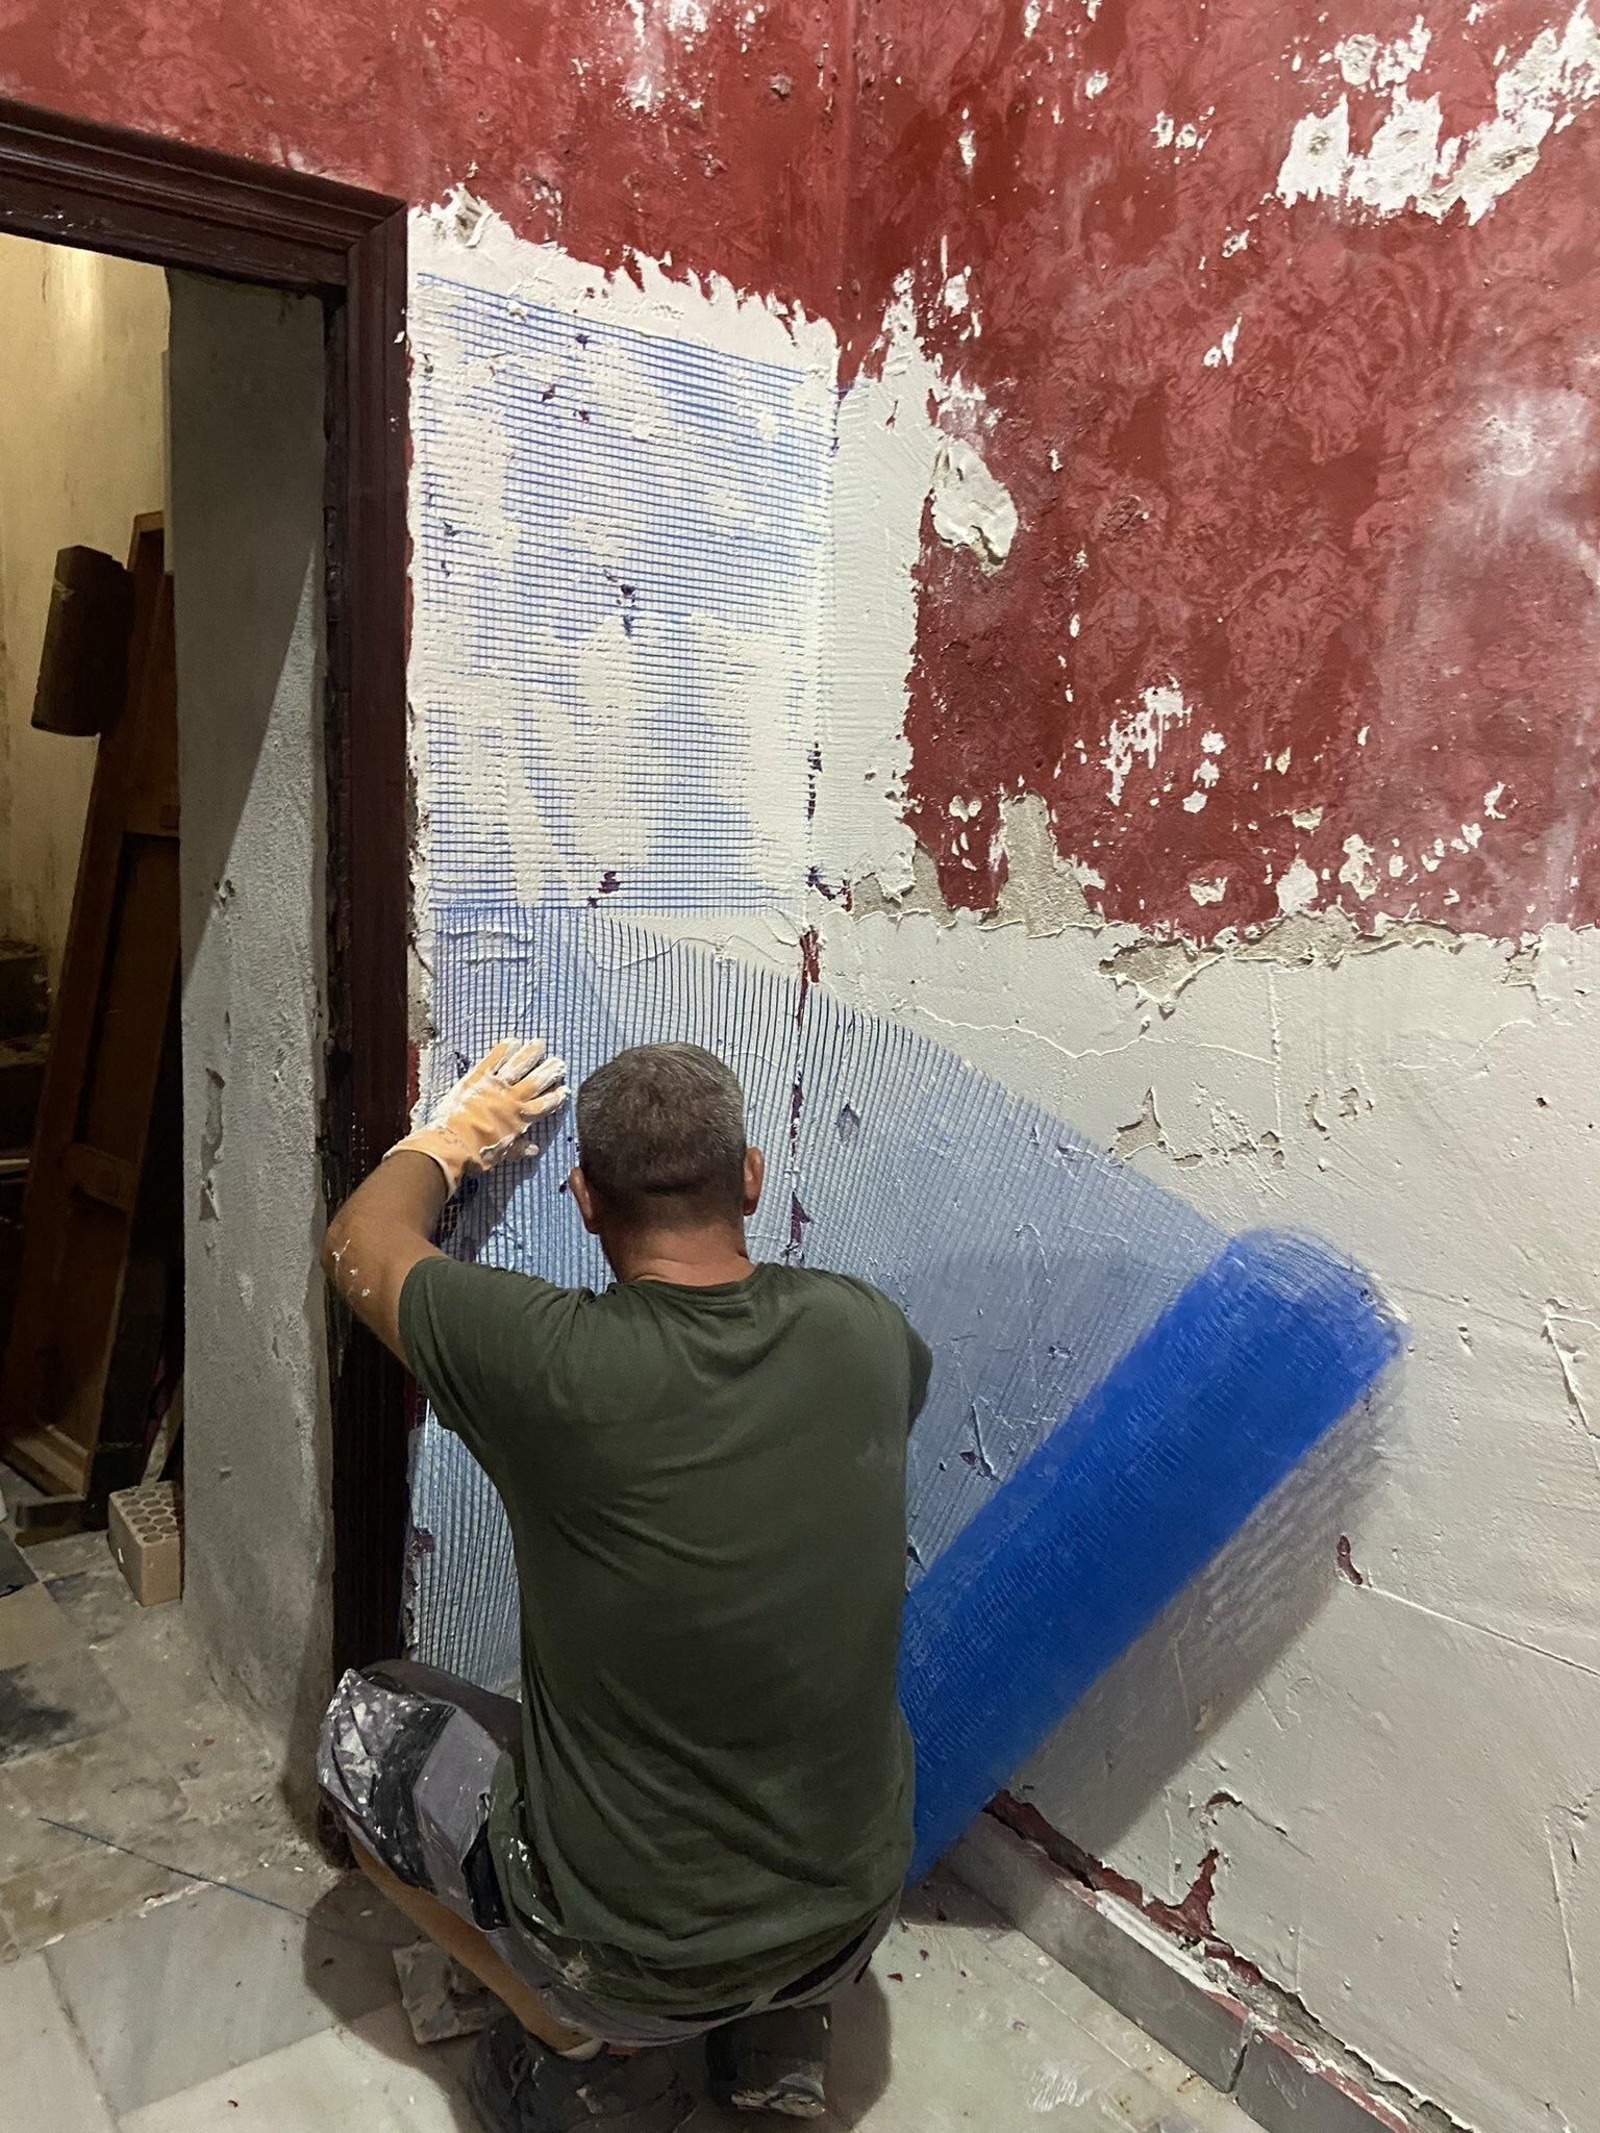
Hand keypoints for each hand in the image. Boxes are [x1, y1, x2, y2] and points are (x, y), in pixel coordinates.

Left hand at [386, 1037, 567, 1191]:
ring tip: (540, 1044)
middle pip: (536, 1082)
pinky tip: (512, 1040)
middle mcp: (512, 1099)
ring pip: (519, 1066)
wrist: (452, 1143)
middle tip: (559, 1062)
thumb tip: (534, 1149)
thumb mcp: (502, 1154)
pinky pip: (493, 1060)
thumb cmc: (478, 1153)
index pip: (544, 1105)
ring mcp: (496, 1086)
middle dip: (549, 1071)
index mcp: (520, 1119)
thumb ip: (519, 1149)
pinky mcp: (478, 1078)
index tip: (564, 1089)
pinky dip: (503, 1050)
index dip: (555, 1097)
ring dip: (531, 1054)